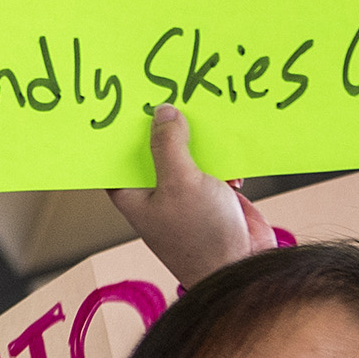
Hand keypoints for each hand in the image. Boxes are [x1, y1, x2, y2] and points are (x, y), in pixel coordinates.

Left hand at [108, 104, 272, 285]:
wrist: (242, 267)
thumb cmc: (200, 235)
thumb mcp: (180, 181)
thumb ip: (169, 145)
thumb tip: (163, 111)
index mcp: (132, 193)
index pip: (116, 155)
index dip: (118, 130)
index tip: (123, 99)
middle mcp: (156, 192)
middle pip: (156, 148)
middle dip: (165, 125)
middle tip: (171, 91)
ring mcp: (187, 193)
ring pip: (189, 154)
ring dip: (200, 138)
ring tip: (206, 109)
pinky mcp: (216, 195)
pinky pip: (217, 164)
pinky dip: (225, 155)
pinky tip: (234, 147)